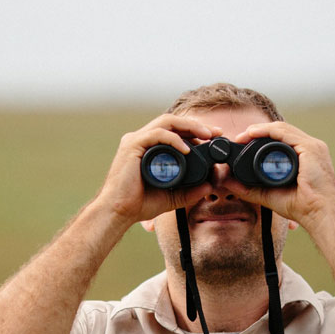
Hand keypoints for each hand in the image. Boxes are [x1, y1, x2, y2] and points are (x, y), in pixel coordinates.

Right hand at [95, 113, 221, 224]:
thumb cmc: (138, 203)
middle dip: (196, 125)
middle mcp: (142, 140)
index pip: (175, 131)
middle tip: (215, 133)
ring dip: (189, 126)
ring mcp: (136, 140)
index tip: (214, 138)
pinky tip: (187, 148)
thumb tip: (209, 186)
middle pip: (173, 122)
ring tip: (206, 135)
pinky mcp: (132, 146)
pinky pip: (157, 134)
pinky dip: (174, 139)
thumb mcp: (172, 196)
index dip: (195, 131)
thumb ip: (189, 191)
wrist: (118, 212)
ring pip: (166, 121)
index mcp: (150, 147)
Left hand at [224, 121, 334, 231]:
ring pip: (281, 129)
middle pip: (280, 132)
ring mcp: (312, 146)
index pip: (281, 140)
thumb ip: (249, 188)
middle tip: (239, 139)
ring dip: (259, 129)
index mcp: (305, 157)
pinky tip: (253, 133)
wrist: (319, 214)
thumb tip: (227, 182)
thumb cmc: (302, 207)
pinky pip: (285, 133)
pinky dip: (267, 130)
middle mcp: (310, 148)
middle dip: (258, 132)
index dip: (261, 138)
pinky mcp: (311, 148)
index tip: (242, 144)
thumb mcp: (270, 194)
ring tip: (243, 135)